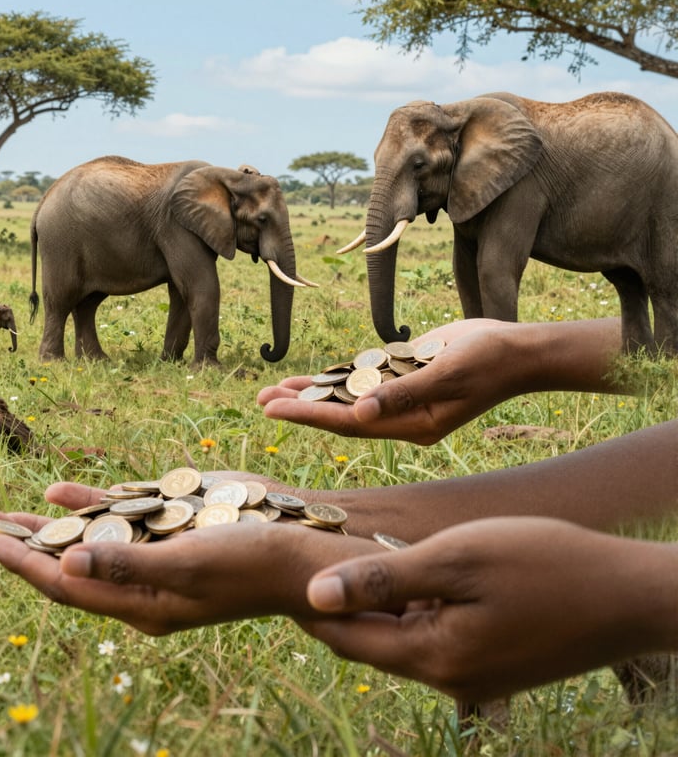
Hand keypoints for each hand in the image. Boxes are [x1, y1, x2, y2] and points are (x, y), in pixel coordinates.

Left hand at [0, 481, 380, 633]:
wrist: (303, 553)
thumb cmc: (255, 561)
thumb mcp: (191, 564)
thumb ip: (128, 565)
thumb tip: (64, 567)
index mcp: (143, 605)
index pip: (67, 586)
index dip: (22, 562)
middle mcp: (144, 585)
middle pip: (69, 566)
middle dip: (22, 545)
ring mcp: (159, 558)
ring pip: (90, 543)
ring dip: (48, 527)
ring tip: (4, 515)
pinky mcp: (174, 532)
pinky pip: (122, 521)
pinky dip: (92, 507)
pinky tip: (65, 494)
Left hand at [258, 319, 514, 444]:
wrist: (516, 350)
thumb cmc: (488, 362)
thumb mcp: (447, 374)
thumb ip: (404, 394)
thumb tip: (360, 414)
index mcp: (412, 425)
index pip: (349, 425)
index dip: (308, 416)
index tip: (273, 409)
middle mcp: (402, 417)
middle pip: (340, 416)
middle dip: (300, 408)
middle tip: (260, 400)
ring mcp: (402, 398)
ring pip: (347, 399)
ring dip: (312, 394)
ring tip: (273, 390)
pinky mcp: (403, 378)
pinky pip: (362, 382)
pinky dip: (336, 379)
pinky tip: (310, 377)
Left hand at [301, 517, 674, 700]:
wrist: (628, 596)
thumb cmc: (543, 564)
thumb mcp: (456, 558)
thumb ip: (382, 579)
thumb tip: (313, 595)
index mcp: (431, 656)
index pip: (346, 637)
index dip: (310, 607)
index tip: (283, 574)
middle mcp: (447, 678)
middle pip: (370, 643)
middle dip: (337, 608)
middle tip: (307, 565)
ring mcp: (473, 675)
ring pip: (402, 639)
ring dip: (376, 608)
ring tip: (351, 566)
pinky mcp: (493, 664)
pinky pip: (434, 638)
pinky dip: (413, 611)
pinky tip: (409, 581)